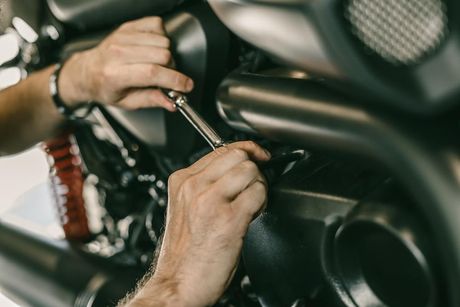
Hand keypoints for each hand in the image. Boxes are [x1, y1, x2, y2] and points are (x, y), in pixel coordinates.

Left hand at [59, 16, 192, 110]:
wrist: (87, 71)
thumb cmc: (105, 87)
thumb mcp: (126, 102)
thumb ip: (151, 101)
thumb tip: (172, 102)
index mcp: (115, 74)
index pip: (152, 73)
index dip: (175, 80)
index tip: (186, 85)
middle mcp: (117, 52)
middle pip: (162, 55)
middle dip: (171, 69)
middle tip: (164, 77)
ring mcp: (122, 37)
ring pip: (163, 40)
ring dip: (166, 54)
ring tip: (157, 63)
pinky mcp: (128, 27)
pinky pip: (157, 25)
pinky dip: (161, 37)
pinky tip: (154, 48)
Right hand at [130, 141, 270, 306]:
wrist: (178, 284)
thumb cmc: (185, 253)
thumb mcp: (186, 208)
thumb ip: (205, 184)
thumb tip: (235, 169)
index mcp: (182, 181)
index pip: (222, 149)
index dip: (246, 150)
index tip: (257, 155)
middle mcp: (194, 187)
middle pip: (238, 156)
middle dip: (252, 170)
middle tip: (251, 188)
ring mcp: (211, 201)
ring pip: (250, 171)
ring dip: (258, 186)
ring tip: (251, 204)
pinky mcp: (229, 218)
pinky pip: (258, 193)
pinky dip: (262, 203)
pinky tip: (252, 216)